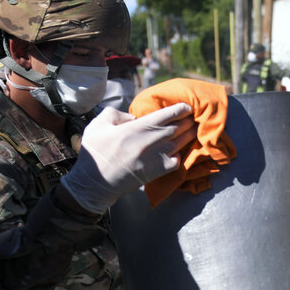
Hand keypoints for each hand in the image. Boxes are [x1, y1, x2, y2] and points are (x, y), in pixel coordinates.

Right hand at [60, 105, 196, 213]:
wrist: (95, 182)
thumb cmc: (96, 151)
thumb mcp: (99, 124)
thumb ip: (116, 114)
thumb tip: (134, 116)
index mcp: (138, 127)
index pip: (167, 115)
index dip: (180, 109)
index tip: (187, 107)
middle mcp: (151, 141)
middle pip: (178, 127)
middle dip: (188, 121)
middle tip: (193, 117)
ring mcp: (157, 157)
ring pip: (181, 142)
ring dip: (189, 135)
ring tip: (194, 130)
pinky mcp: (158, 172)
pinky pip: (178, 161)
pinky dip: (182, 154)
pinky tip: (181, 151)